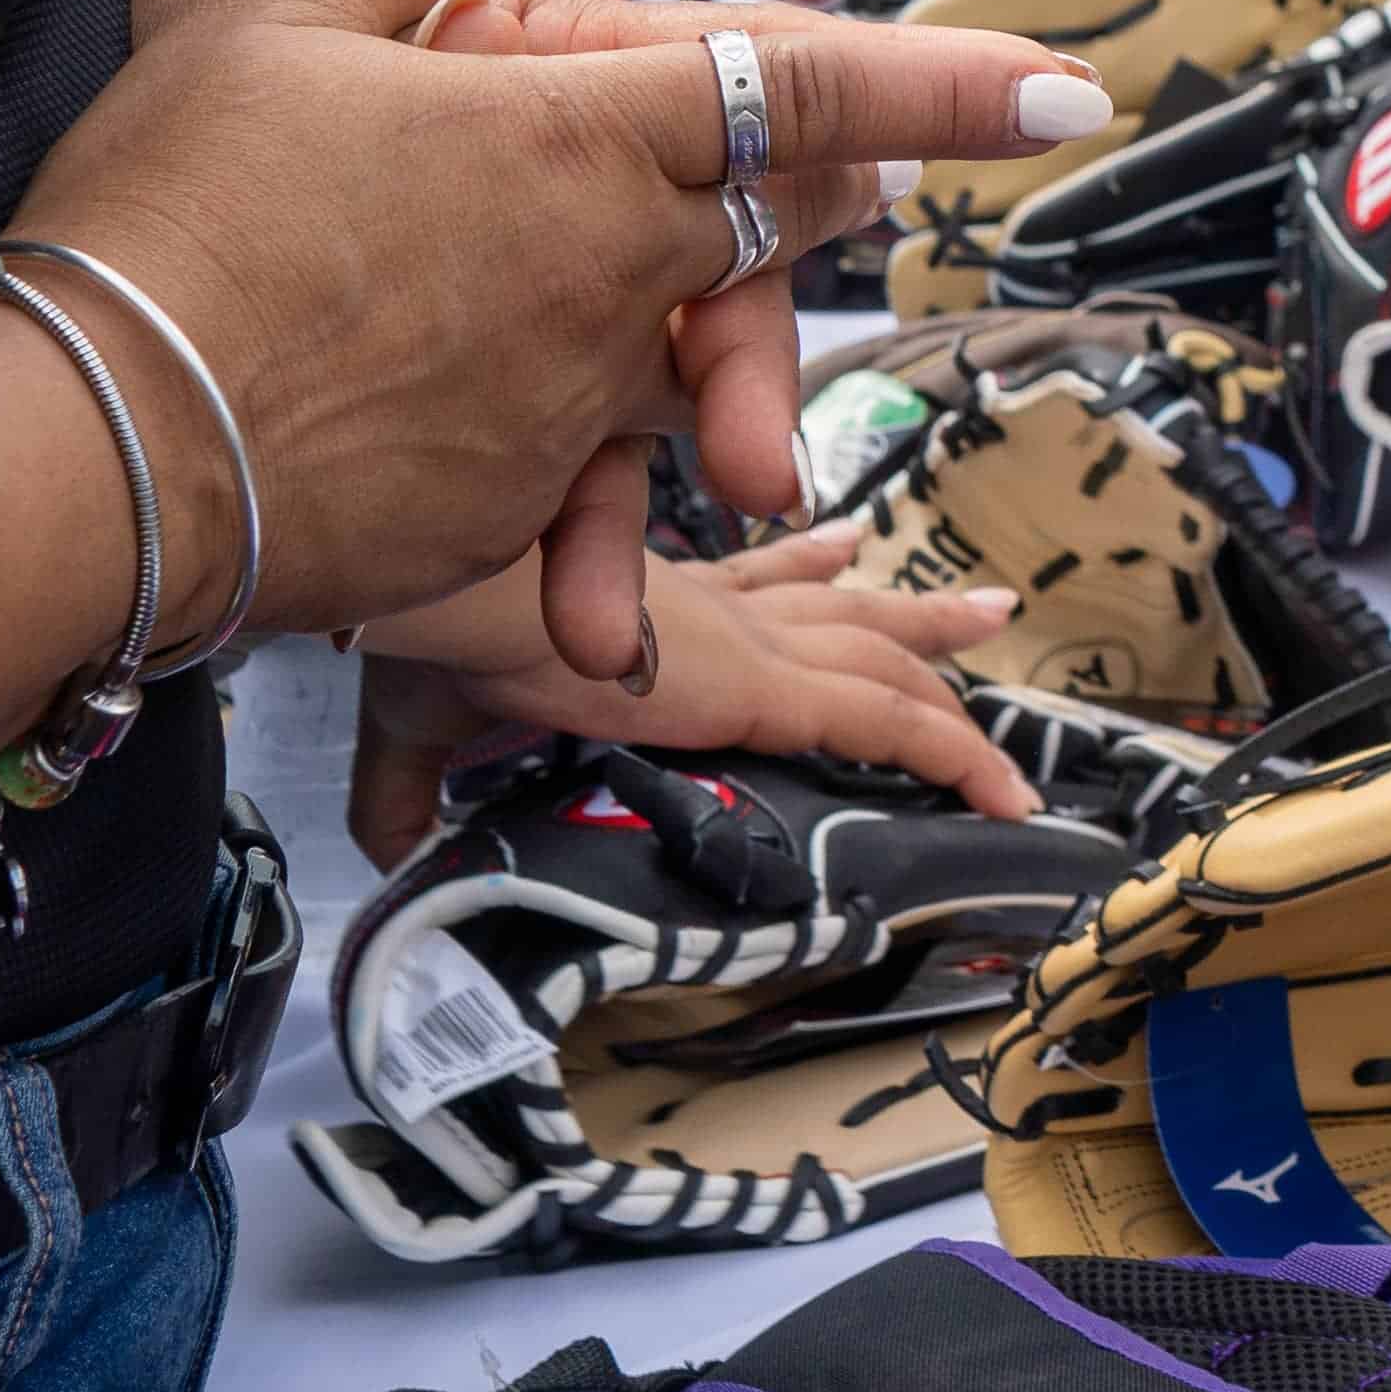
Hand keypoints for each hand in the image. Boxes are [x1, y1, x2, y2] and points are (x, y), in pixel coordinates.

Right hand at [0, 0, 1107, 684]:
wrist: (75, 451)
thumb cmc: (167, 212)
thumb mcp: (280, 12)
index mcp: (587, 140)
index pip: (812, 90)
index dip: (950, 86)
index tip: (1067, 92)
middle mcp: (615, 280)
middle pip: (768, 225)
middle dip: (806, 203)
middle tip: (827, 182)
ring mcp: (567, 410)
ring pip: (682, 359)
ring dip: (688, 352)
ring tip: (633, 338)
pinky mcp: (502, 512)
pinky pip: (578, 464)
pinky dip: (564, 445)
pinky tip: (474, 424)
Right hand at [341, 523, 1043, 867]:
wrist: (462, 601)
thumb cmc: (433, 641)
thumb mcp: (420, 729)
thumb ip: (409, 794)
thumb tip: (383, 849)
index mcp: (650, 609)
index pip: (745, 582)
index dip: (798, 563)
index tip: (842, 541)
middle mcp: (718, 615)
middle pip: (835, 603)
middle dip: (904, 605)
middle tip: (975, 600)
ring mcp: (754, 647)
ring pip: (881, 653)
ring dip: (946, 657)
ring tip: (1007, 641)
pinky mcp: (774, 688)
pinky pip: (892, 725)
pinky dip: (957, 756)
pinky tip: (1006, 791)